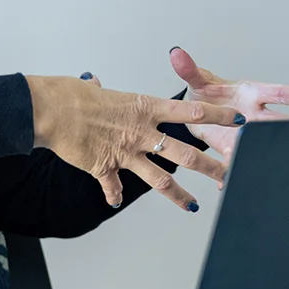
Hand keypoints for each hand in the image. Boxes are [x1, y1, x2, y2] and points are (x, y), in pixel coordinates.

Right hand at [27, 73, 239, 210]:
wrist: (51, 110)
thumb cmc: (73, 95)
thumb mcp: (99, 90)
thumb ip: (104, 93)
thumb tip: (95, 83)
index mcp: (144, 107)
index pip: (190, 112)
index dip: (216, 117)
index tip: (237, 121)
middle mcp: (140, 132)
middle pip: (183, 152)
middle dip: (208, 164)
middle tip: (227, 172)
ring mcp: (124, 153)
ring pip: (159, 179)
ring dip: (178, 194)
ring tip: (193, 205)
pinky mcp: (105, 169)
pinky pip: (114, 187)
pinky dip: (114, 194)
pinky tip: (115, 200)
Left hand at [168, 47, 288, 159]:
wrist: (195, 113)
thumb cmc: (206, 92)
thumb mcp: (198, 80)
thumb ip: (189, 70)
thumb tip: (176, 53)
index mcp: (250, 95)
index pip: (275, 93)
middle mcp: (254, 116)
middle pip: (278, 122)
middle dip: (288, 128)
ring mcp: (245, 135)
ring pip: (261, 144)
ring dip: (263, 151)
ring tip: (266, 160)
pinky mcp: (232, 150)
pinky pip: (237, 162)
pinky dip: (232, 171)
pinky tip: (227, 181)